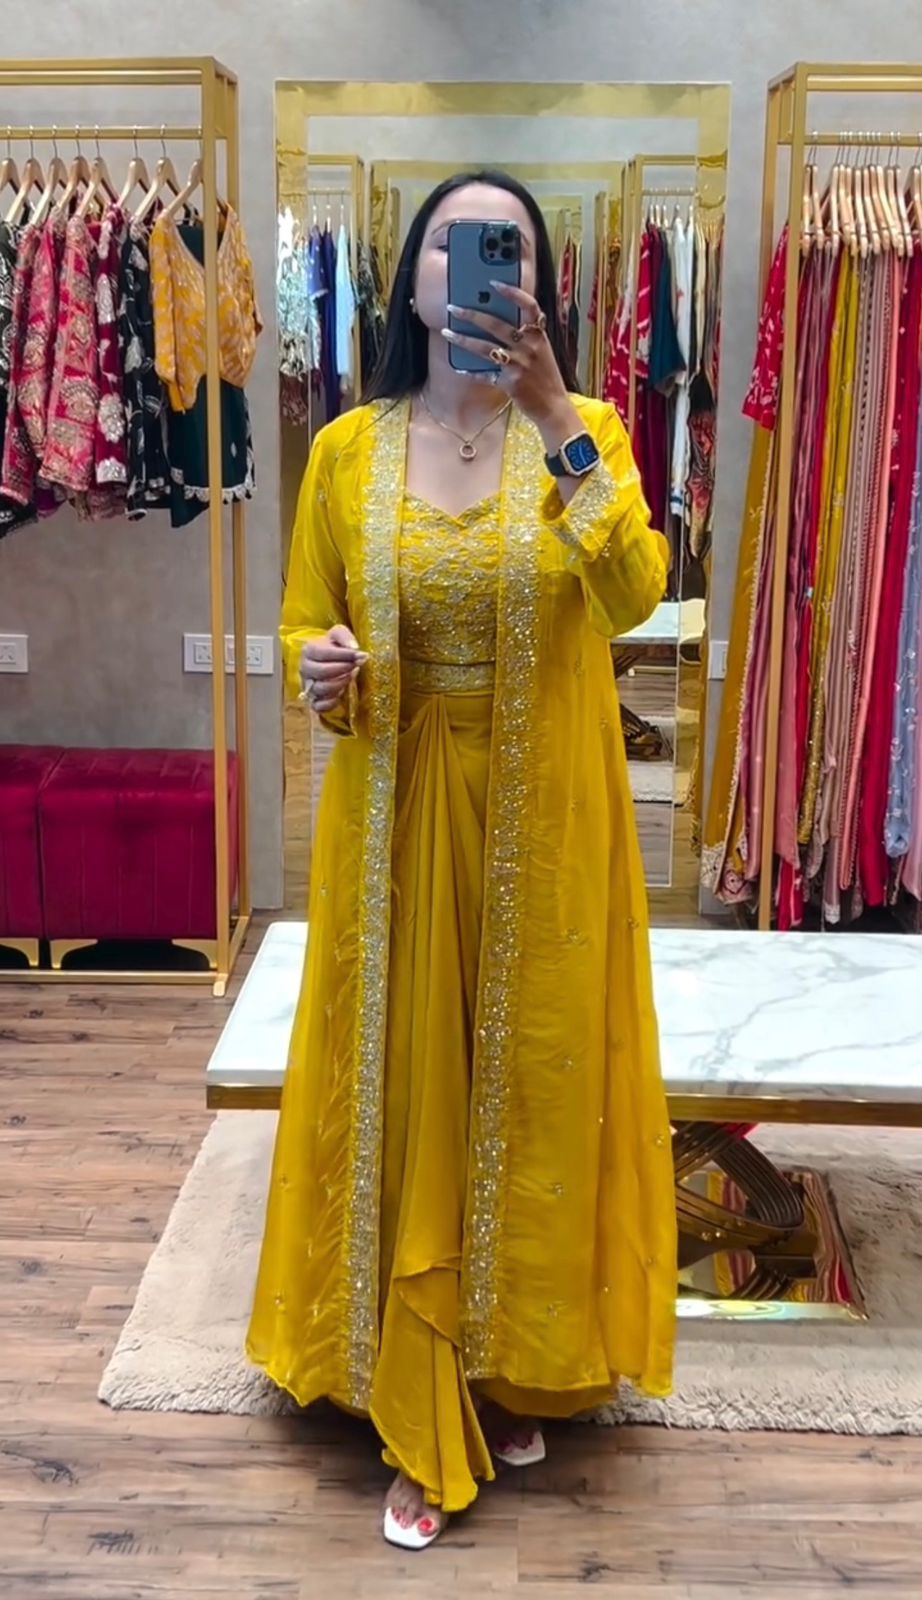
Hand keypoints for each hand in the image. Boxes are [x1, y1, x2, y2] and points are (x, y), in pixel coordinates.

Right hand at [299, 625, 366, 715]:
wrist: (328, 660)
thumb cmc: (334, 646)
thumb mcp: (339, 634)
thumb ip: (345, 637)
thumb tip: (355, 648)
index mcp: (309, 650)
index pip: (323, 653)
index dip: (344, 655)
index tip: (361, 655)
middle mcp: (305, 668)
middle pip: (321, 672)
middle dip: (343, 669)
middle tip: (356, 666)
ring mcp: (308, 686)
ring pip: (320, 689)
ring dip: (340, 684)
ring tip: (351, 676)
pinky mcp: (313, 701)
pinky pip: (319, 706)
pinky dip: (331, 703)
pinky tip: (341, 694)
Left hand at [442, 283, 580, 444]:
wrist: (553, 406)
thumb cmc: (545, 377)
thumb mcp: (542, 351)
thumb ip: (526, 336)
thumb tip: (498, 321)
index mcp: (539, 336)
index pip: (529, 306)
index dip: (513, 292)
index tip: (494, 283)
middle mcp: (529, 347)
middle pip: (496, 324)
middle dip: (472, 314)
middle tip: (453, 308)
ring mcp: (519, 365)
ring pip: (484, 348)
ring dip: (463, 340)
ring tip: (446, 333)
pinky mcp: (510, 383)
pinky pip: (485, 375)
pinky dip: (471, 372)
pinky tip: (459, 369)